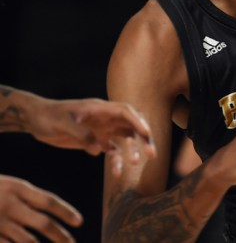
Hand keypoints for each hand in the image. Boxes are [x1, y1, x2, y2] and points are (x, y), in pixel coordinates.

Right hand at [0, 175, 81, 242]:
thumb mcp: (4, 184)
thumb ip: (22, 195)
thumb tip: (46, 206)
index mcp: (16, 188)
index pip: (48, 200)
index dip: (66, 212)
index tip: (79, 222)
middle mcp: (9, 205)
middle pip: (43, 223)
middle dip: (60, 235)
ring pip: (28, 241)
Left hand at [27, 97, 155, 175]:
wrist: (37, 120)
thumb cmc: (50, 116)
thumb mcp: (63, 122)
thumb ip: (81, 133)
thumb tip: (98, 148)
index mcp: (101, 109)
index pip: (126, 112)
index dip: (138, 122)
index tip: (146, 133)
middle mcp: (106, 118)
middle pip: (132, 126)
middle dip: (143, 138)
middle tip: (151, 153)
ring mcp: (103, 130)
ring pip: (126, 139)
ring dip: (132, 150)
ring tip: (134, 164)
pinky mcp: (97, 141)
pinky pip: (112, 152)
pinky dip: (116, 161)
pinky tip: (116, 173)